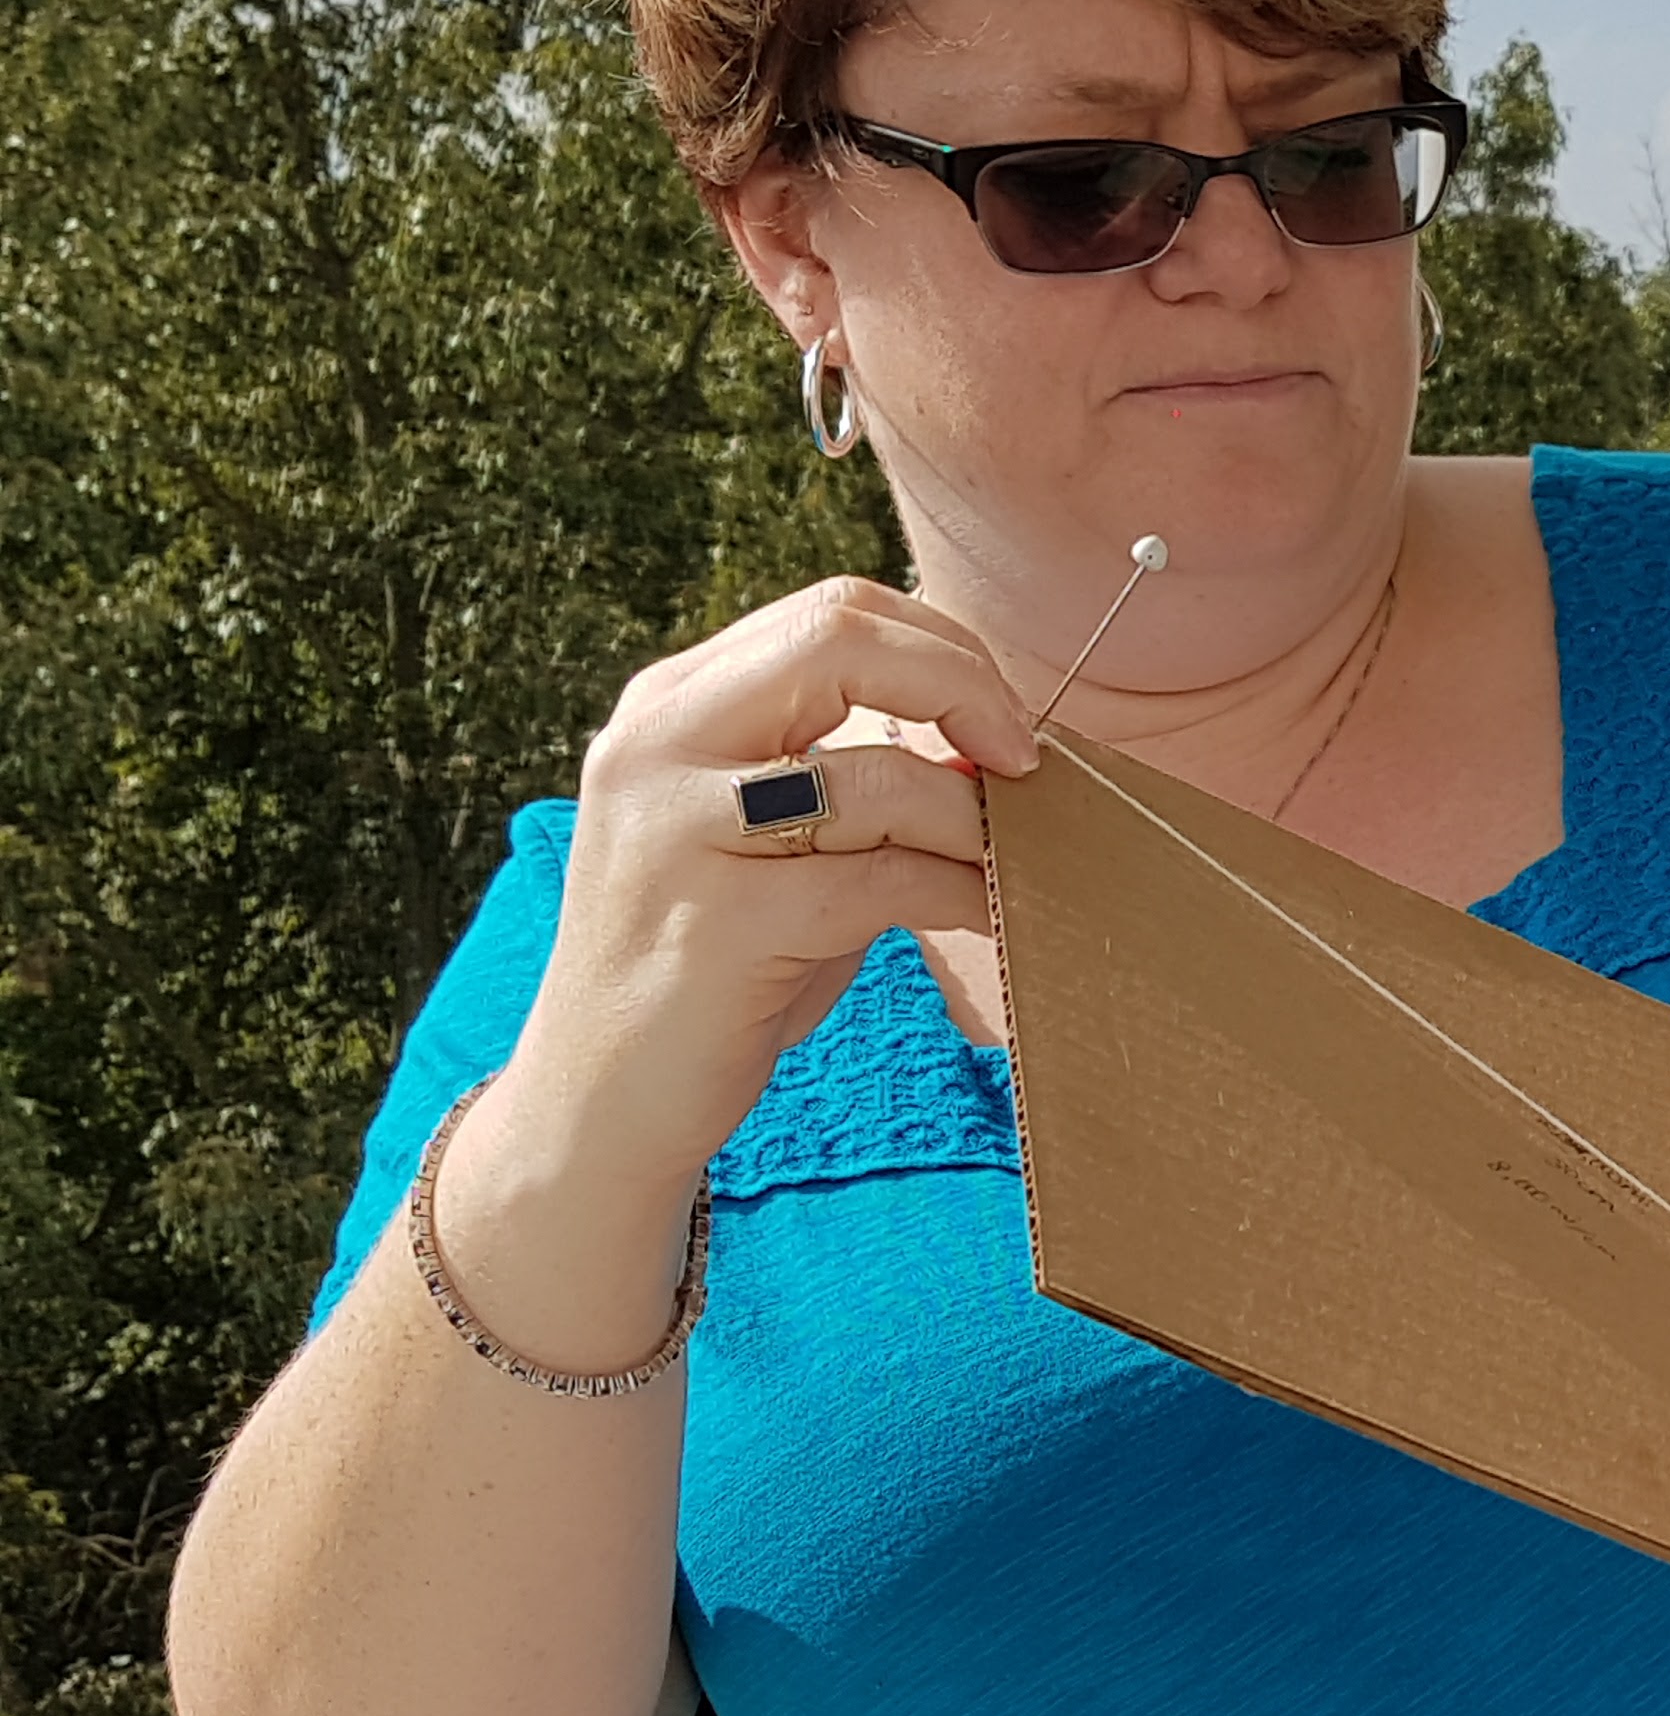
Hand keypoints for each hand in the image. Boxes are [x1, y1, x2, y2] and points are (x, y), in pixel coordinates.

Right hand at [507, 578, 1039, 1195]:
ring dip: (973, 823)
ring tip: (1012, 863)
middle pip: (843, 642)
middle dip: (967, 689)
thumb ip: (848, 768)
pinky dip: (959, 894)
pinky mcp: (720, 926)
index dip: (945, 649)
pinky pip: (885, 882)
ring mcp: (677, 833)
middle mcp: (658, 747)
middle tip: (1026, 762)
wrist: (598, 1102)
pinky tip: (987, 916)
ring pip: (880, 777)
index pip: (832, 612)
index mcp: (672, 706)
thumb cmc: (715, 964)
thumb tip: (994, 735)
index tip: (1007, 716)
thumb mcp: (768, 839)